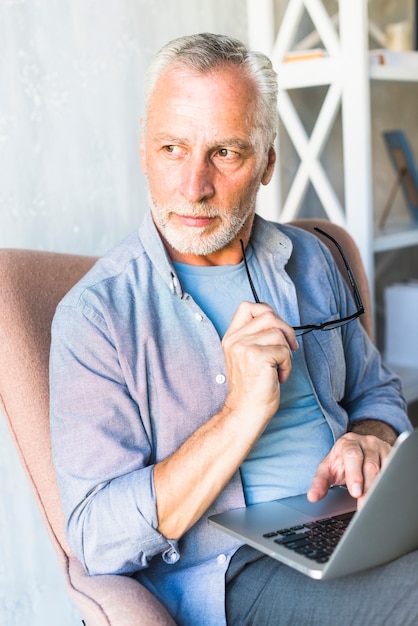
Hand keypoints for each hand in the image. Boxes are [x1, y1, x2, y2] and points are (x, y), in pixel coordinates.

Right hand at [222, 301, 297, 425]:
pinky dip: (287, 365)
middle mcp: (235, 340)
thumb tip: (279, 323)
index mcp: (231, 337)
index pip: (247, 307)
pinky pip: (284, 351)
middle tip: (289, 349)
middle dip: (286, 331)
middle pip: (268, 315)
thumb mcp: (247, 356)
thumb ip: (255, 337)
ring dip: (286, 352)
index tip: (277, 330)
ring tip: (278, 368)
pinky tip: (278, 376)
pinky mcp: (257, 357)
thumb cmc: (252, 386)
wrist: (246, 410)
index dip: (267, 312)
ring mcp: (244, 347)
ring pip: (279, 333)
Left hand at [307, 432, 392, 508]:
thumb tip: (312, 496)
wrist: (358, 447)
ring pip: (385, 468)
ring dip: (380, 487)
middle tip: (363, 503)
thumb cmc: (341, 461)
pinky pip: (394, 469)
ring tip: (374, 503)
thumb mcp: (328, 468)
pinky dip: (390, 483)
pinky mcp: (393, 455)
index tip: (355, 492)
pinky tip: (385, 494)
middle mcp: (366, 442)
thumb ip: (320, 482)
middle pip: (370, 465)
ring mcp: (382, 448)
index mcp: (348, 443)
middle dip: (368, 486)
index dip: (355, 474)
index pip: (352, 456)